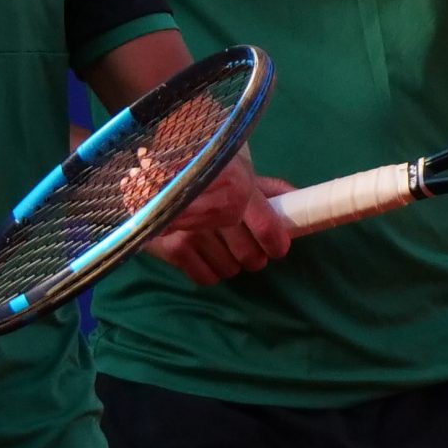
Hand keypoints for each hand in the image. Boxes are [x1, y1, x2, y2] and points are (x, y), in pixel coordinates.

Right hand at [145, 174, 295, 285]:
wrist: (149, 172)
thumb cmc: (202, 171)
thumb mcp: (235, 170)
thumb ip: (267, 188)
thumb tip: (298, 200)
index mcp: (236, 187)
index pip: (268, 230)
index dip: (277, 244)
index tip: (276, 247)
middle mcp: (215, 211)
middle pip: (249, 257)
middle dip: (253, 257)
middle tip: (246, 247)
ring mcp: (192, 231)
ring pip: (229, 269)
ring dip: (229, 263)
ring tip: (219, 246)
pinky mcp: (171, 247)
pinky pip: (205, 277)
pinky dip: (209, 271)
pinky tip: (202, 253)